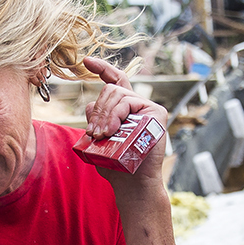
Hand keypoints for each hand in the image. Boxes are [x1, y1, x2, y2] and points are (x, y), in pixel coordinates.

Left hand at [82, 56, 168, 189]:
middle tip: (93, 133)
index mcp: (126, 109)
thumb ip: (96, 120)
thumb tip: (90, 104)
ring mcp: (149, 108)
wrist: (131, 183)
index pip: (115, 82)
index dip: (102, 69)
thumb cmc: (115, 165)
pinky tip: (111, 131)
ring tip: (101, 135)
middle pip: (110, 90)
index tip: (87, 61)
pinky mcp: (156, 113)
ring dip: (104, 115)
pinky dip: (115, 115)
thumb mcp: (99, 139)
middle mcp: (139, 105)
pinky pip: (129, 102)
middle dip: (97, 110)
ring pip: (117, 95)